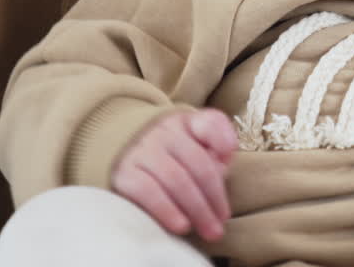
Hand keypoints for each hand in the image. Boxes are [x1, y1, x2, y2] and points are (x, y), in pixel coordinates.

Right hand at [111, 107, 237, 240]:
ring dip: (196, 209)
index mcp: (187, 123)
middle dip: (214, 197)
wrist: (127, 155)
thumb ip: (216, 147)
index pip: (210, 123)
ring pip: (176, 179)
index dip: (222, 139)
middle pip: (198, 163)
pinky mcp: (124, 173)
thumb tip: (224, 158)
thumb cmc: (175, 157)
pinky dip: (167, 210)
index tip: (228, 156)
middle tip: (222, 223)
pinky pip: (147, 192)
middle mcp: (164, 132)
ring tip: (209, 230)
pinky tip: (181, 225)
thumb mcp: (198, 146)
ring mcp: (142, 151)